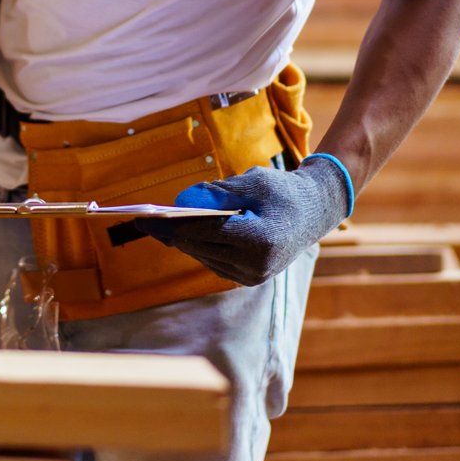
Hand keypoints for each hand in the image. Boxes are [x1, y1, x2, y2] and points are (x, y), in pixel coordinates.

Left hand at [134, 157, 351, 285]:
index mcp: (257, 240)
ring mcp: (253, 276)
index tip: (142, 219)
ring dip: (184, 241)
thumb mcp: (253, 181)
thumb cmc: (285, 191)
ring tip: (161, 226)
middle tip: (145, 221)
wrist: (317, 211)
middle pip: (198, 248)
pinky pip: (214, 262)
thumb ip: (218, 193)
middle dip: (172, 233)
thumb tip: (183, 201)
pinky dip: (200, 248)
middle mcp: (255, 265)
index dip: (169, 225)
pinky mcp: (250, 278)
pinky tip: (186, 234)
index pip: (202, 233)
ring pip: (204, 257)